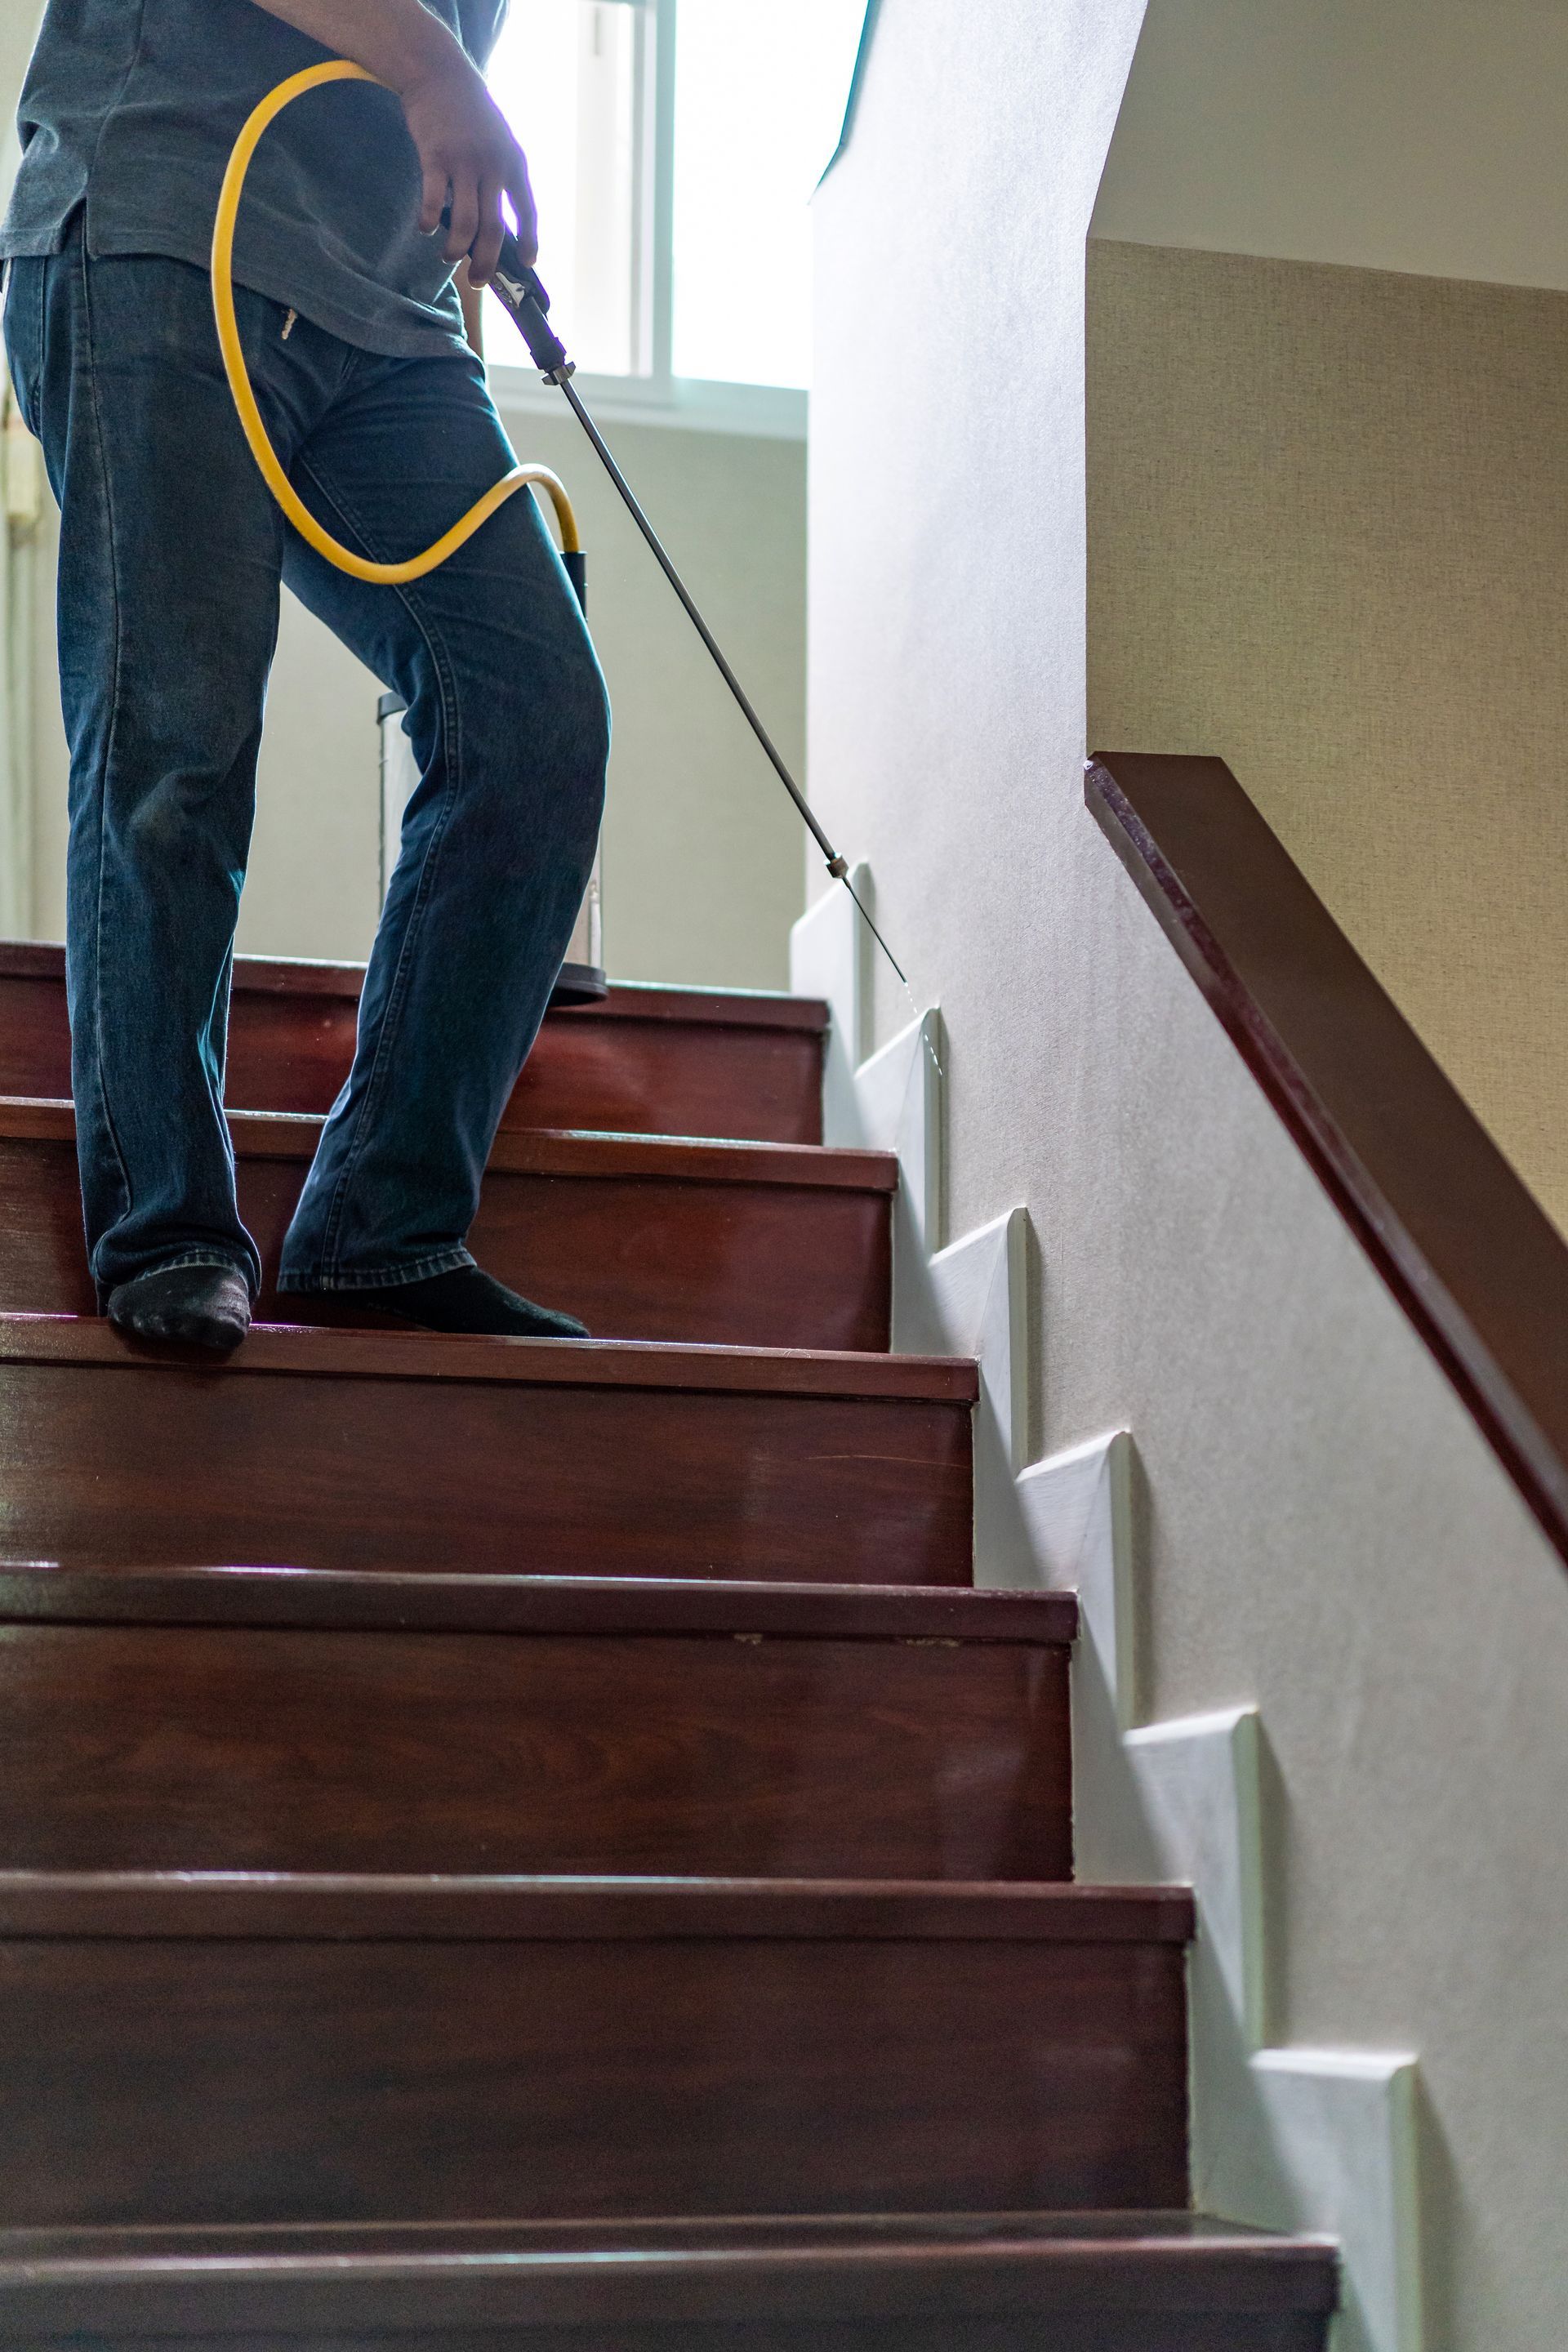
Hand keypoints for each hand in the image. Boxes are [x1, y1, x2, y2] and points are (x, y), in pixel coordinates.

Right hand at [398, 54, 537, 286]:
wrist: (440, 73)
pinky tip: (426, 229)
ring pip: (465, 223)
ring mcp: (465, 162)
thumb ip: (502, 176)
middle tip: (479, 282)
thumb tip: (499, 223)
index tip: (528, 264)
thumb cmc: (470, 113)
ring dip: (456, 250)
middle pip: (494, 230)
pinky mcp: (435, 157)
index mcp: (514, 163)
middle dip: (486, 263)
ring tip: (449, 258)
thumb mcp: (500, 140)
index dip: (529, 241)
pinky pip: (435, 202)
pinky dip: (430, 222)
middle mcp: (494, 165)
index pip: (528, 211)